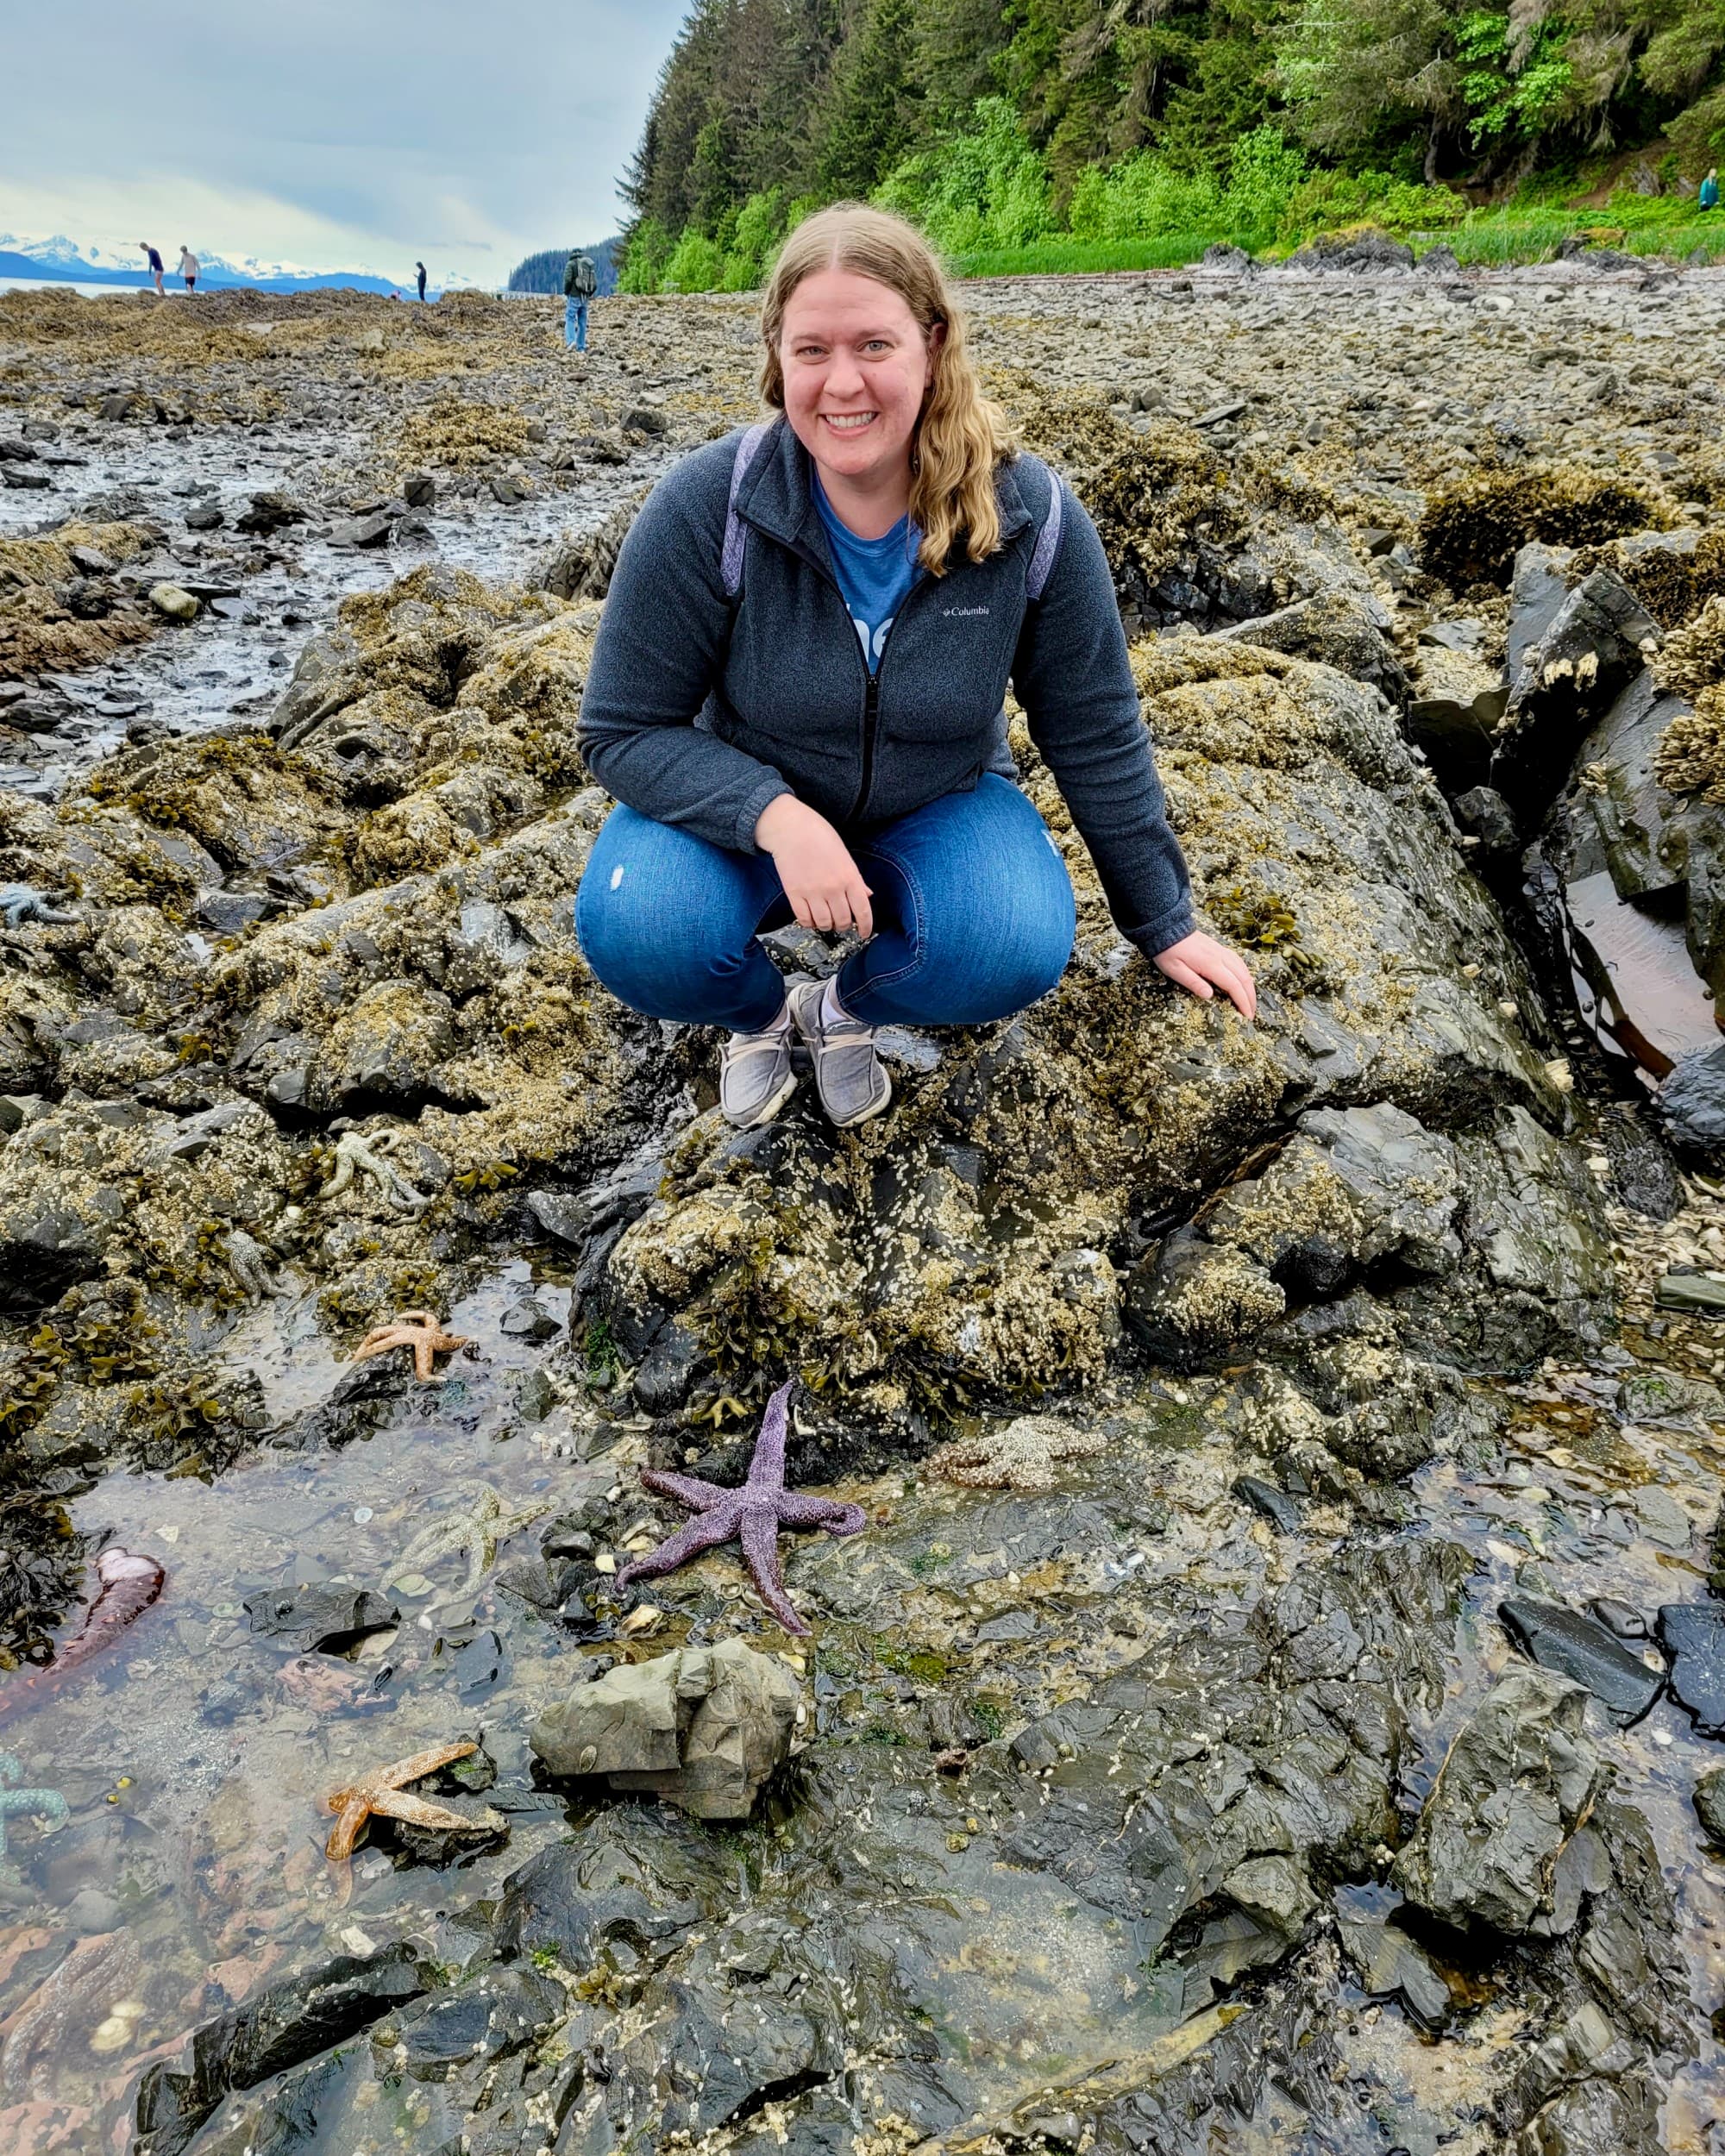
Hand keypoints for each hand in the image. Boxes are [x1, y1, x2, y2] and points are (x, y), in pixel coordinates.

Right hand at [755, 795, 873, 938]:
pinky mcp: (794, 893)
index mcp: (849, 877)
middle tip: (841, 922)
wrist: (790, 828)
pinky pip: (804, 918)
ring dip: (826, 926)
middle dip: (844, 926)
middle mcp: (833, 888)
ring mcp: (812, 892)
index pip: (863, 911)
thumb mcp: (845, 856)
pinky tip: (810, 918)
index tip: (864, 933)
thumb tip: (867, 895)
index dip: (866, 927)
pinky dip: (808, 923)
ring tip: (825, 920)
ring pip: (824, 923)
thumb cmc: (819, 836)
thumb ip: (856, 879)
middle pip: (843, 921)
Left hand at [1153, 930, 1255, 1019]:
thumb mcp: (1175, 970)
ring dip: (1250, 986)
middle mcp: (1220, 957)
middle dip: (1250, 997)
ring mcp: (1221, 951)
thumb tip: (1210, 996)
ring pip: (1243, 969)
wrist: (1167, 929)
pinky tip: (1244, 981)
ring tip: (1250, 1001)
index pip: (1234, 985)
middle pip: (1243, 978)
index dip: (1242, 1001)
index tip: (1247, 1015)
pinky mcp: (1219, 948)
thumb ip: (1193, 983)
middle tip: (1251, 1014)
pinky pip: (1238, 962)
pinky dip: (1245, 974)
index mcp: (1211, 964)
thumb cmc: (1168, 951)